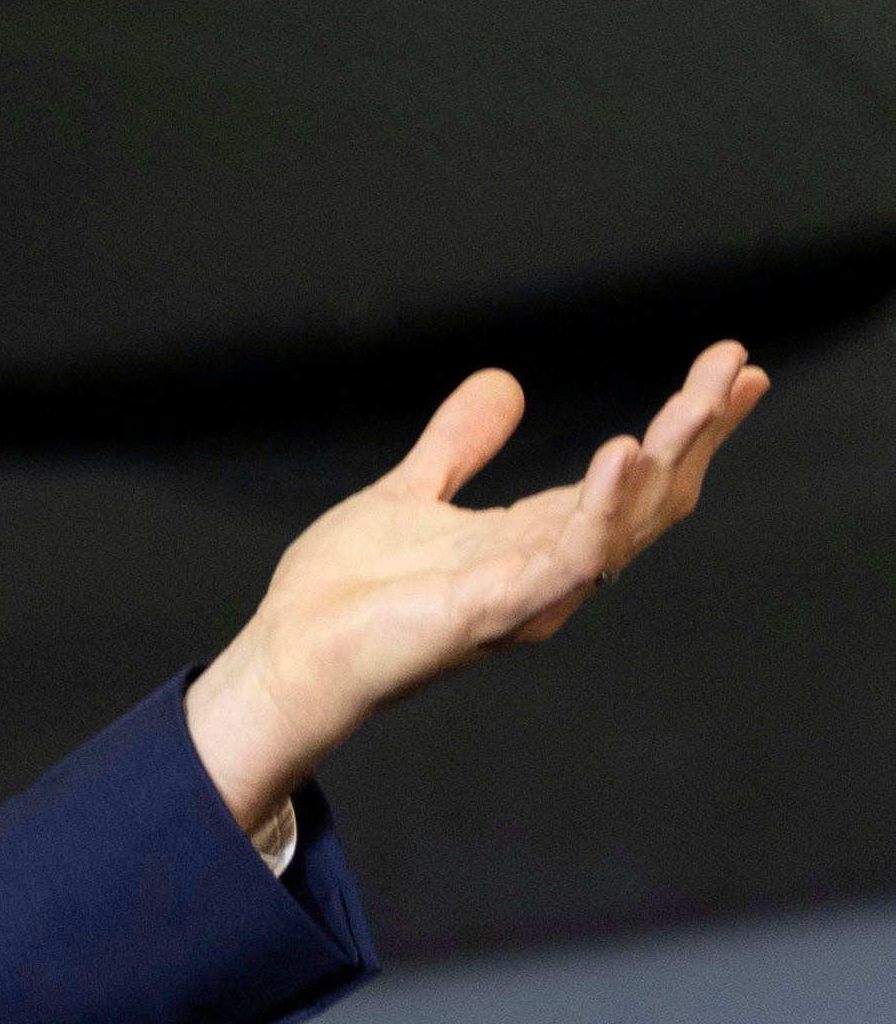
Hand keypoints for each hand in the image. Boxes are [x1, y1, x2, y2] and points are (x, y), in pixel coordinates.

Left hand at [184, 343, 767, 837]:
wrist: (287, 656)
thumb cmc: (345, 596)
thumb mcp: (409, 495)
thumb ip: (458, 446)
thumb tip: (503, 382)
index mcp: (534, 537)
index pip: (634, 478)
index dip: (684, 427)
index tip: (731, 367)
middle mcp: (549, 568)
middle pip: (650, 498)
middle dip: (696, 434)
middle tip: (736, 369)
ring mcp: (529, 593)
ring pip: (625, 525)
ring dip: (669, 461)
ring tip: (700, 400)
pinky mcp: (494, 611)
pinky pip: (566, 561)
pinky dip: (599, 511)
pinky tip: (622, 455)